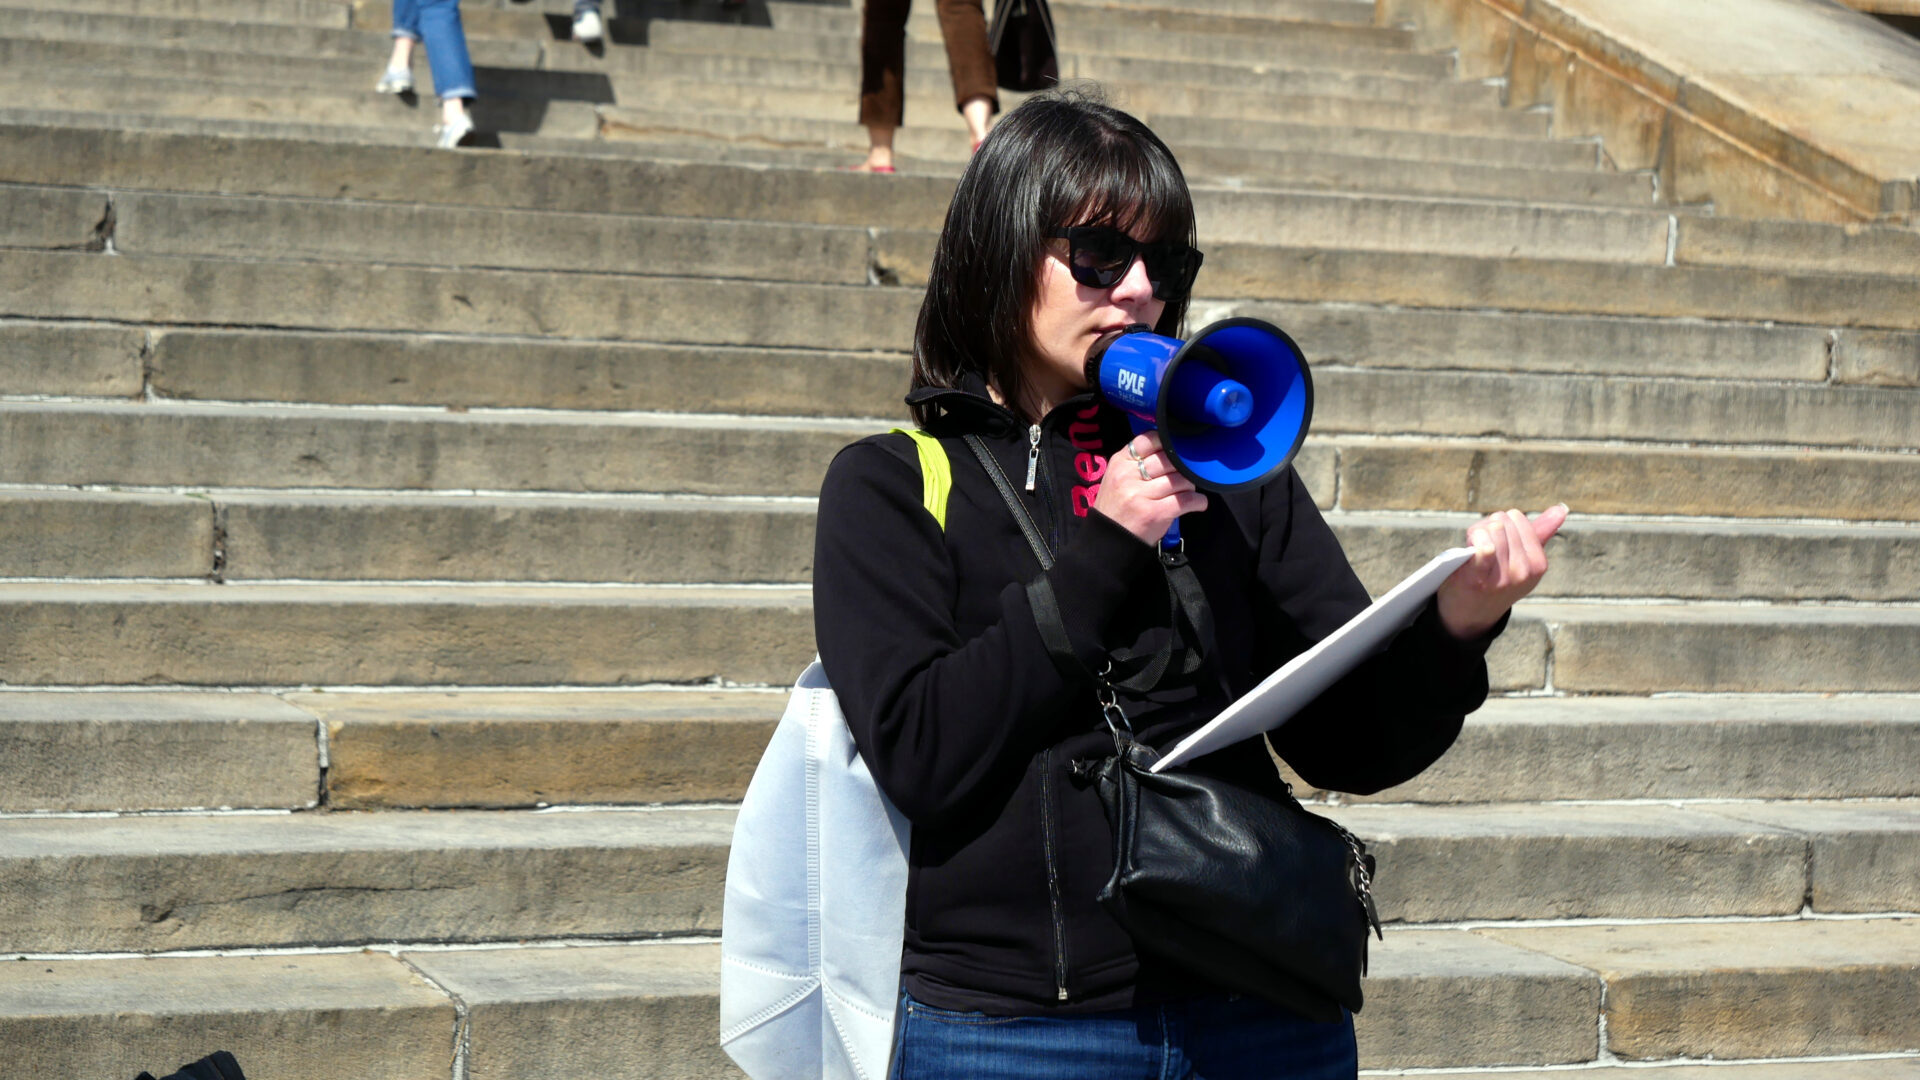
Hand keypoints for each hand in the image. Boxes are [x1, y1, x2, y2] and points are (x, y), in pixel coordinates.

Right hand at [1094, 432, 1208, 544]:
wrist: (1107, 540)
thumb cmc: (1116, 507)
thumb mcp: (1117, 477)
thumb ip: (1137, 462)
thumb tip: (1172, 450)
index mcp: (1120, 462)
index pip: (1149, 440)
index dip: (1167, 444)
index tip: (1175, 453)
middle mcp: (1128, 475)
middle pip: (1169, 459)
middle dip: (1182, 468)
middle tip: (1183, 477)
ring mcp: (1140, 494)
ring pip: (1180, 480)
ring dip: (1190, 486)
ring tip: (1187, 493)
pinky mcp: (1155, 513)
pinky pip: (1186, 500)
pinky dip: (1198, 502)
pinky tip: (1197, 504)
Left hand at [1436, 504, 1568, 639]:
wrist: (1469, 615)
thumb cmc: (1493, 579)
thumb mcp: (1521, 559)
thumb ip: (1540, 533)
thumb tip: (1562, 509)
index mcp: (1538, 565)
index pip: (1517, 519)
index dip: (1500, 523)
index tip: (1494, 538)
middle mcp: (1524, 572)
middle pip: (1501, 521)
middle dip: (1487, 527)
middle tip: (1480, 545)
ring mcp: (1503, 577)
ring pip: (1492, 529)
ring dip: (1476, 532)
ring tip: (1472, 548)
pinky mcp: (1479, 579)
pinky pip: (1484, 547)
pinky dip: (1475, 540)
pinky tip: (1470, 547)